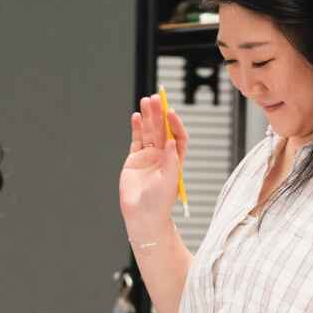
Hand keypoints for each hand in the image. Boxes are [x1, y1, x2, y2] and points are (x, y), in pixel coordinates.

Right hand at [118, 95, 187, 240]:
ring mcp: (148, 156)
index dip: (175, 124)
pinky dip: (137, 128)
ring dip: (148, 116)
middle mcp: (163, 156)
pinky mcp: (134, 159)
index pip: (178, 137)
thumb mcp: (169, 181)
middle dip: (160, 114)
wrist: (142, 215)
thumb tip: (173, 141)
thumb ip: (171, 160)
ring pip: (149, 132)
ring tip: (146, 101)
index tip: (170, 113)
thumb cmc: (159, 202)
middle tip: (156, 98)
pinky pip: (137, 139)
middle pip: (162, 130)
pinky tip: (136, 116)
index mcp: (175, 160)